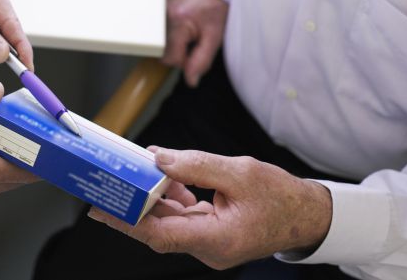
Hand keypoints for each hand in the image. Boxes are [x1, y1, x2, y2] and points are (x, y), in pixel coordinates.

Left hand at [87, 148, 331, 269]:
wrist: (306, 215)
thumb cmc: (280, 196)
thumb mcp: (240, 171)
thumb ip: (196, 165)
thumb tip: (158, 158)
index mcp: (218, 238)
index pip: (160, 235)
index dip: (126, 222)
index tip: (100, 209)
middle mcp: (209, 248)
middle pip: (159, 230)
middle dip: (132, 205)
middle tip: (107, 184)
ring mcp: (209, 244)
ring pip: (169, 224)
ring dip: (152, 199)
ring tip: (138, 174)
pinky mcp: (211, 235)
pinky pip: (182, 219)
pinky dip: (171, 200)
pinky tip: (169, 181)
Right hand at [163, 0, 228, 85]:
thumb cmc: (215, 9)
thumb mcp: (215, 38)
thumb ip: (202, 61)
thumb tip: (191, 80)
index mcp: (178, 21)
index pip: (171, 58)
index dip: (184, 61)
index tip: (196, 50)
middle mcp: (163, 16)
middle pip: (162, 53)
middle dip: (178, 54)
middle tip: (193, 41)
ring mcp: (158, 14)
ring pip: (160, 46)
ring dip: (174, 46)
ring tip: (187, 35)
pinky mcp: (157, 14)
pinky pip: (159, 36)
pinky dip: (170, 39)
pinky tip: (181, 31)